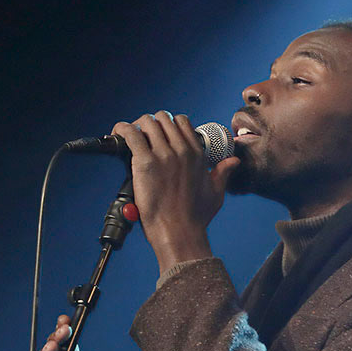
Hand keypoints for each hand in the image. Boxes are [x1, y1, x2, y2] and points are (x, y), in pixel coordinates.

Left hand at [112, 111, 239, 273]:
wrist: (179, 232)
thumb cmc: (195, 217)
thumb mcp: (216, 192)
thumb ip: (222, 173)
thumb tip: (232, 162)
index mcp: (196, 154)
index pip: (181, 121)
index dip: (168, 124)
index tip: (159, 134)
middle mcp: (181, 150)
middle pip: (162, 118)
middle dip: (150, 123)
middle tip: (142, 136)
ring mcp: (163, 155)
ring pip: (147, 122)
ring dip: (136, 126)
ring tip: (129, 138)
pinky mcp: (145, 163)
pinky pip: (131, 135)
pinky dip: (122, 130)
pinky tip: (118, 134)